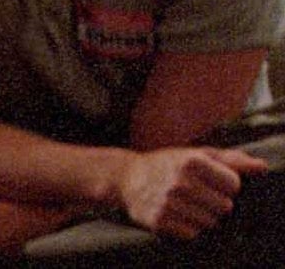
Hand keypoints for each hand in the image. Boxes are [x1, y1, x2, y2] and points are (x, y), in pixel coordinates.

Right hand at [117, 146, 266, 238]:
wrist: (126, 177)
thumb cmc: (169, 164)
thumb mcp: (197, 154)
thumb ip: (232, 160)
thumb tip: (262, 168)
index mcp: (191, 161)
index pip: (233, 185)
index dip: (224, 185)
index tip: (209, 181)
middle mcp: (179, 181)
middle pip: (224, 207)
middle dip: (214, 202)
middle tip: (195, 194)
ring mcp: (168, 202)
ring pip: (209, 222)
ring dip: (201, 216)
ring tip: (184, 204)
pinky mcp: (159, 220)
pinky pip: (192, 234)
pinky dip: (186, 227)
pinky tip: (175, 214)